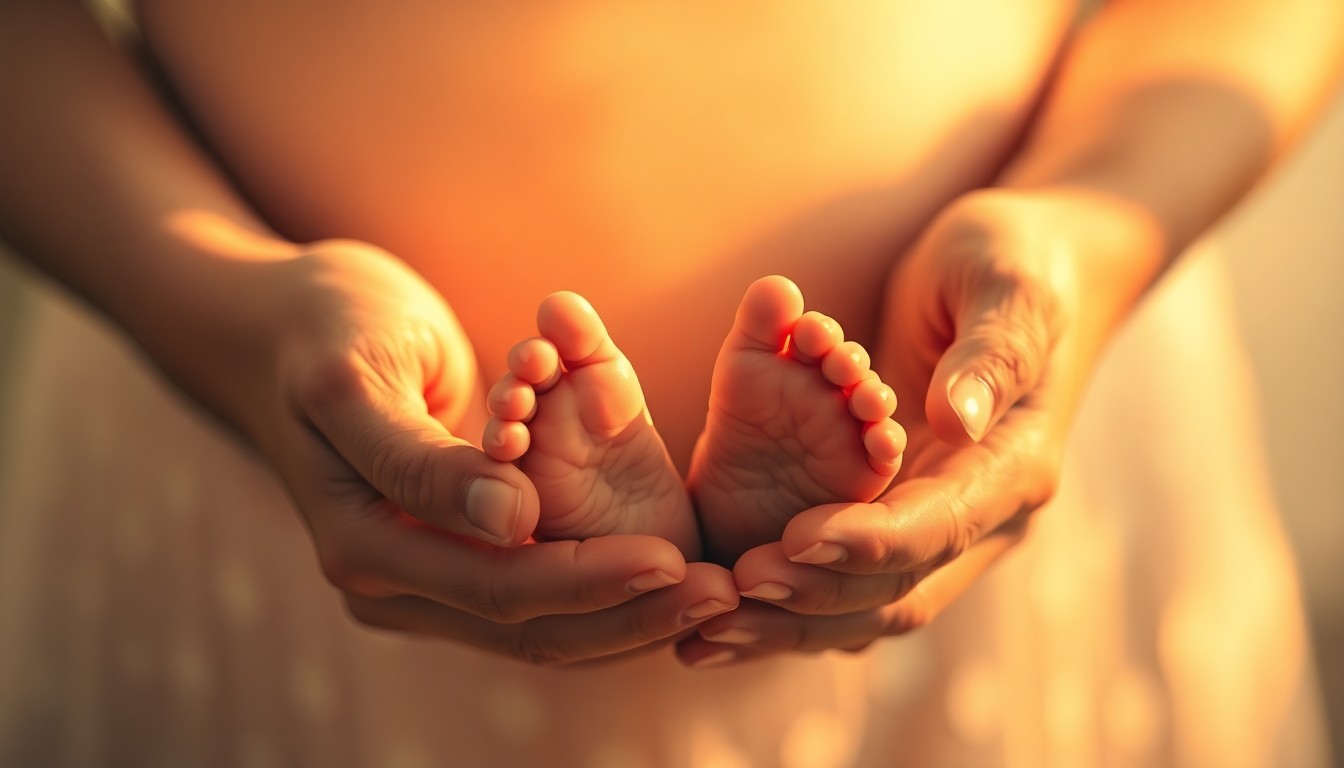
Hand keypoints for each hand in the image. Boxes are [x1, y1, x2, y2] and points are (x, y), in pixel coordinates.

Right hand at [225, 239, 736, 663]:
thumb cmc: (320, 330)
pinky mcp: (454, 554)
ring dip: (629, 617)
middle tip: (721, 594)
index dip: (590, 581)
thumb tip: (512, 523)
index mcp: (365, 548)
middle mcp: (394, 583)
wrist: (279, 326)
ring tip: (716, 595)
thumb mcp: (358, 377)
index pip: (499, 589)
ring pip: (542, 628)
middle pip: (531, 629)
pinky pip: (540, 594)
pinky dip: (605, 591)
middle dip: (629, 616)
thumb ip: (425, 458)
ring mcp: (424, 576)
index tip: (674, 560)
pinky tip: (669, 577)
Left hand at [677, 189, 1118, 663]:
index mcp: (1014, 465)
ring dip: (791, 625)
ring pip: (867, 606)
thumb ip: (990, 352)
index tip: (795, 542)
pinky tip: (723, 621)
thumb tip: (955, 420)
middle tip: (732, 593)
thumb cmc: (1010, 263)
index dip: (867, 541)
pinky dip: (790, 609)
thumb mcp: (1008, 283)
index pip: (938, 524)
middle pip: (898, 590)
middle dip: (814, 600)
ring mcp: (944, 527)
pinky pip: (846, 586)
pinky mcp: (902, 521)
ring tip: (706, 636)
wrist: (1024, 274)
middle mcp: (983, 516)